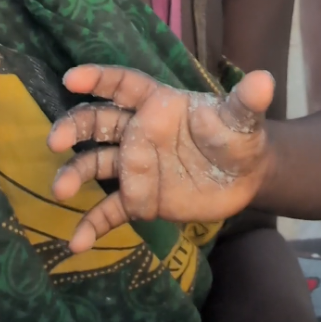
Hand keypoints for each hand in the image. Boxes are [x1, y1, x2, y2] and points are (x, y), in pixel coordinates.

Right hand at [47, 65, 275, 251]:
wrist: (245, 178)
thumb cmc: (238, 137)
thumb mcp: (243, 119)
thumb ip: (247, 101)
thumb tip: (265, 79)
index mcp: (158, 104)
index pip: (123, 85)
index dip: (98, 78)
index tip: (72, 78)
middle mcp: (138, 131)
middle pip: (98, 122)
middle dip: (74, 127)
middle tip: (55, 141)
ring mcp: (135, 166)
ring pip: (96, 165)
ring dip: (75, 174)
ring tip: (60, 190)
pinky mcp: (138, 199)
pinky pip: (109, 211)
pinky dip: (91, 225)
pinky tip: (76, 243)